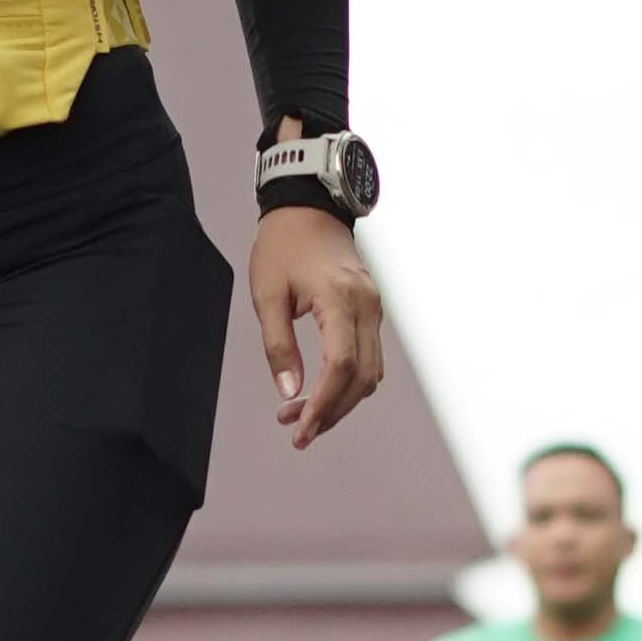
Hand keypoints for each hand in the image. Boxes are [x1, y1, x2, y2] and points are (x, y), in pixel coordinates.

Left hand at [250, 207, 385, 449]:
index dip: (324, 404)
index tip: (301, 430)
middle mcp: (366, 305)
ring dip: (341, 401)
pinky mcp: (372, 310)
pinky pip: (369, 357)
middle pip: (362, 378)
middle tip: (298, 432)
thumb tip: (290, 391)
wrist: (309, 207)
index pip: (341, 366)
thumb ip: (278, 345)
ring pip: (371, 373)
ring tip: (303, 416)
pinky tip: (321, 391)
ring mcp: (374, 308)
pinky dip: (349, 382)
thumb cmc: (283, 244)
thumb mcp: (267, 294)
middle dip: (332, 411)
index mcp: (339, 298)